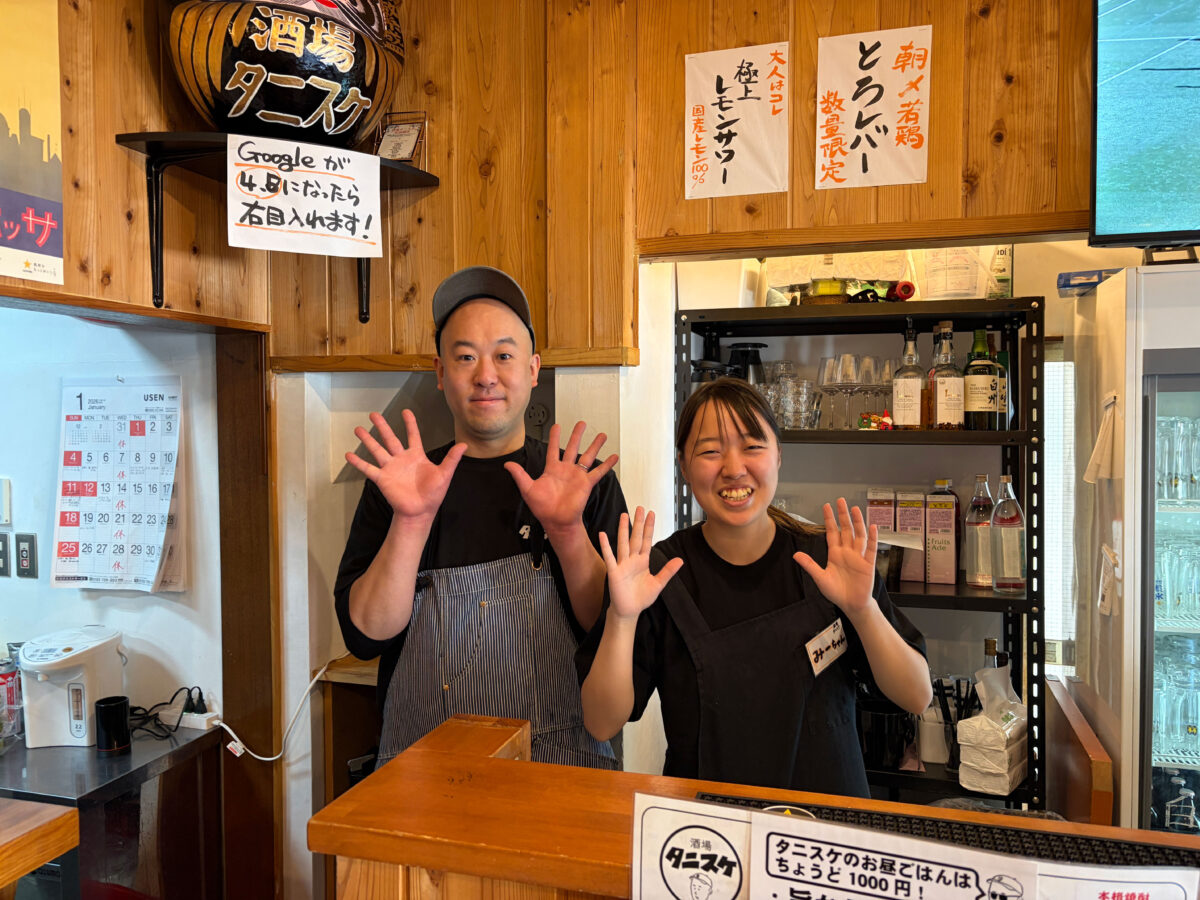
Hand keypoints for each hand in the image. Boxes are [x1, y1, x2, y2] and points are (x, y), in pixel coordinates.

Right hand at [344, 410, 465, 522]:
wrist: (420, 512)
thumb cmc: (433, 495)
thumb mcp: (445, 474)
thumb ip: (452, 459)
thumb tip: (464, 445)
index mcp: (416, 456)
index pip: (413, 435)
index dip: (410, 423)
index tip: (405, 411)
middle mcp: (401, 459)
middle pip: (390, 438)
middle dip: (382, 426)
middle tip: (373, 414)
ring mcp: (390, 468)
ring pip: (377, 450)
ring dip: (368, 440)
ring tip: (358, 429)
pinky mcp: (383, 479)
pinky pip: (369, 469)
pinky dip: (358, 463)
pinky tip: (349, 455)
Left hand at [504, 421, 617, 535]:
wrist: (556, 521)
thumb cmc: (543, 508)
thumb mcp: (527, 489)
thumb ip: (519, 474)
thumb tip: (507, 464)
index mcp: (552, 469)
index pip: (554, 449)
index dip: (555, 437)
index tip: (557, 426)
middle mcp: (566, 470)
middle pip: (573, 447)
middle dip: (577, 435)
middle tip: (581, 423)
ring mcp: (577, 476)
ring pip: (588, 456)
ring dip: (595, 445)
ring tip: (602, 435)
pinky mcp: (586, 483)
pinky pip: (598, 472)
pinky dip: (607, 464)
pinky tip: (614, 457)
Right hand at [598, 507, 682, 621]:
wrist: (629, 611)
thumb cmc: (641, 597)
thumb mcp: (658, 583)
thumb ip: (667, 571)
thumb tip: (680, 560)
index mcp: (643, 561)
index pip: (647, 540)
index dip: (649, 527)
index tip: (651, 514)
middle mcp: (632, 560)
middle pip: (636, 538)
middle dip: (638, 523)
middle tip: (640, 508)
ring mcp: (622, 565)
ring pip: (623, 543)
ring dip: (623, 529)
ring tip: (623, 515)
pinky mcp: (614, 572)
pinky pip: (609, 557)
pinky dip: (606, 546)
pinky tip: (602, 535)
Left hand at [793, 498, 878, 617]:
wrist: (851, 605)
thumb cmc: (836, 592)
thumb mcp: (820, 578)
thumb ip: (810, 565)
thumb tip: (796, 555)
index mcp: (835, 554)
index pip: (832, 532)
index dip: (830, 519)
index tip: (826, 506)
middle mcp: (847, 552)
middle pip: (846, 529)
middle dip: (843, 515)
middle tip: (841, 500)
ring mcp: (858, 557)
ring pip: (859, 535)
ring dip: (857, 522)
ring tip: (855, 509)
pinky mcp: (868, 564)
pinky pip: (871, 549)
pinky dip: (873, 538)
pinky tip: (873, 527)